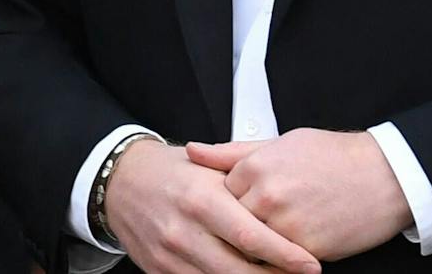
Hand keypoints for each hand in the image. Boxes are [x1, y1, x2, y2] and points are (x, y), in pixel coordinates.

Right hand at [101, 138, 320, 273]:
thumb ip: (244, 185)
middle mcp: (184, 230)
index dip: (285, 255)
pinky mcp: (159, 271)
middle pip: (239, 271)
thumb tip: (286, 207)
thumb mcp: (207, 167)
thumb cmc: (170, 172)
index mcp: (201, 199)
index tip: (311, 265)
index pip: (251, 237)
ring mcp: (170, 255)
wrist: (120, 181)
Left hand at [185, 129, 411, 261]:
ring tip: (266, 240)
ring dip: (254, 247)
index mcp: (255, 167)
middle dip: (235, 228)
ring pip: (250, 247)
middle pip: (231, 224)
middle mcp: (265, 196)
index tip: (237, 205)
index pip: (219, 195)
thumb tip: (192, 151)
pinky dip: (276, 261)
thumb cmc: (334, 156)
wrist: (384, 176)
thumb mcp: (282, 142)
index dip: (229, 203)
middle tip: (244, 228)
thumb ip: (233, 152)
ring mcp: (284, 225)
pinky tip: (283, 252)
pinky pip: (277, 263)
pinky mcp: (305, 250)